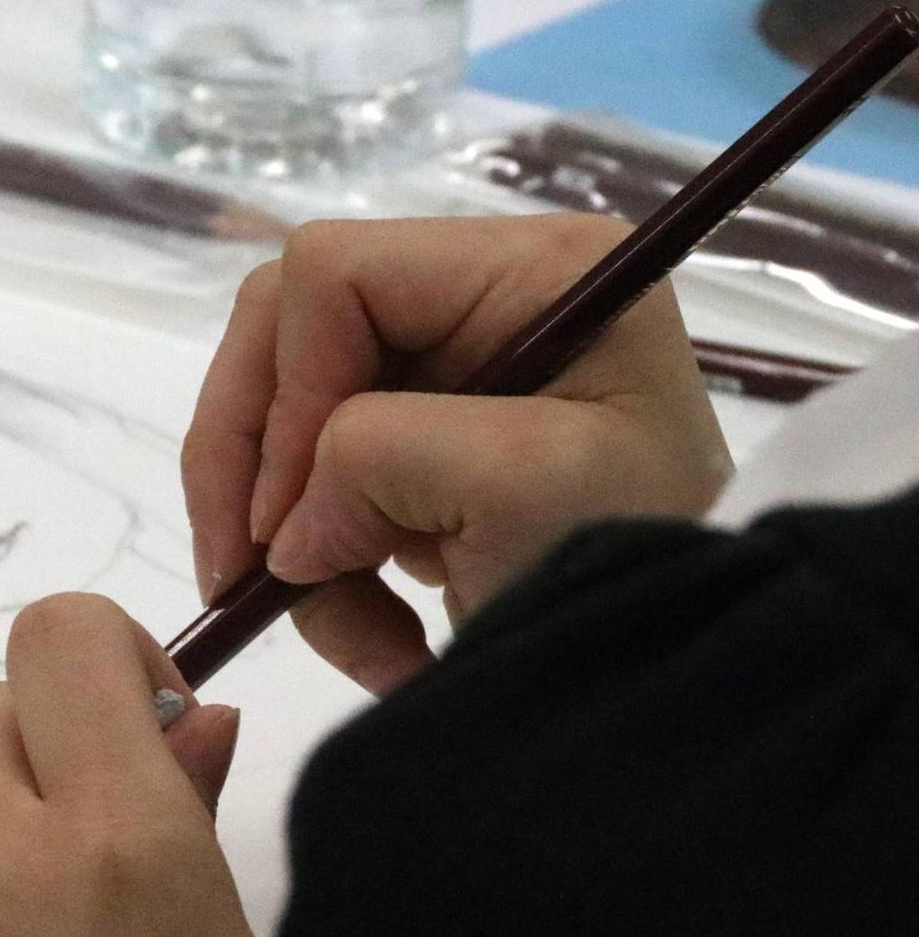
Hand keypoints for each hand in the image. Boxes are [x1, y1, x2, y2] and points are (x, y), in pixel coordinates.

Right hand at [182, 214, 732, 693]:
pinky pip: (310, 490)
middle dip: (253, 458)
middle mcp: (479, 300)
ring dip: (285, 537)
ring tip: (347, 628)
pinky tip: (380, 633)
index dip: (286, 387)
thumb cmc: (639, 556)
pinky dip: (321, 573)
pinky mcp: (421, 450)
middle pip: (284, 333)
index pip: (335, 273)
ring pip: (279, 418)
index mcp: (529, 270)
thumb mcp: (526, 487)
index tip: (286, 516)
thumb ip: (385, 458)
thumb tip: (284, 529)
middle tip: (243, 570)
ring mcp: (444, 376)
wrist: (693, 666)